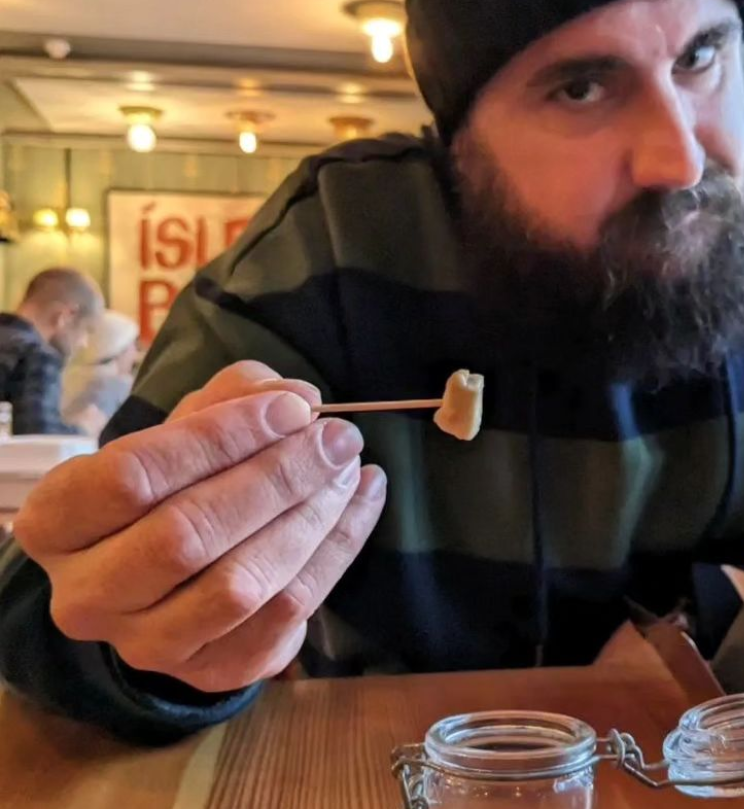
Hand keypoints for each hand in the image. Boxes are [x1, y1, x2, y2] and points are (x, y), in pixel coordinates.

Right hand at [15, 362, 386, 693]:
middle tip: (338, 437)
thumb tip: (299, 399)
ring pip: (240, 583)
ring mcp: (146, 644)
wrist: (168, 573)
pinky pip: (287, 614)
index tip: (293, 410)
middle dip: (278, 478)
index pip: (133, 474)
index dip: (221, 437)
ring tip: (350, 467)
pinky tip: (362, 499)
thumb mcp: (187, 423)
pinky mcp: (212, 671)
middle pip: (188, 535)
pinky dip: (338, 549)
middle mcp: (86, 595)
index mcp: (58, 521)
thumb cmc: (173, 481)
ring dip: (313, 517)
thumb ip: (235, 396)